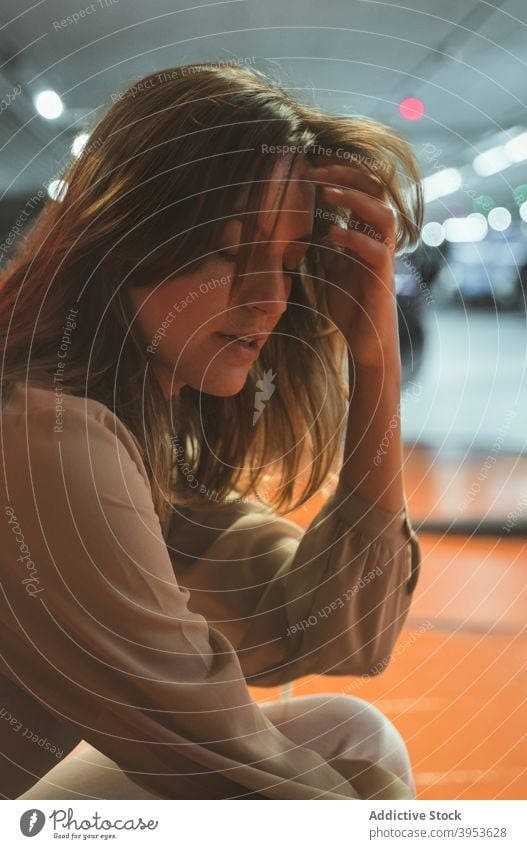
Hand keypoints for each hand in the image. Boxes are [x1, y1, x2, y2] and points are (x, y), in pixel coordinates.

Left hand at [309, 161, 398, 367]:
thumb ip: (324, 242)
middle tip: (314, 172)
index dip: (339, 173)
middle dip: (346, 176)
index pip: (362, 188)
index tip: (310, 168)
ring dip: (354, 200)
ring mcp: (384, 256)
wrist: (365, 339)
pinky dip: (353, 238)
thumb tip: (302, 220)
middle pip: (377, 190)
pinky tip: (331, 234)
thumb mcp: (330, 266)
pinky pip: (375, 250)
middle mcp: (380, 238)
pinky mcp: (383, 277)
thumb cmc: (349, 303)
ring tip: (326, 195)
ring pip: (382, 214)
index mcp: (367, 231)